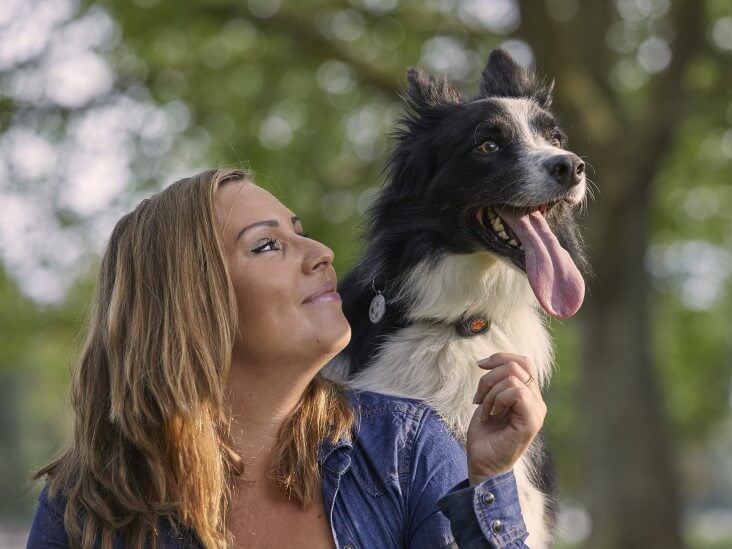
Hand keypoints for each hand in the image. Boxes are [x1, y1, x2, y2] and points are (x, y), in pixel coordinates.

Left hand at [466, 353, 546, 484]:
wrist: (483, 463)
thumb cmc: (485, 435)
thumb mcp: (488, 401)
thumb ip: (497, 382)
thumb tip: (489, 362)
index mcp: (529, 395)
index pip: (523, 361)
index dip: (500, 357)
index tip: (480, 365)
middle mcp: (537, 401)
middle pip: (517, 365)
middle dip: (489, 378)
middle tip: (478, 399)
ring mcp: (537, 411)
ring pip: (512, 378)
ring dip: (489, 392)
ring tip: (485, 411)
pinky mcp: (532, 421)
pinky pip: (515, 392)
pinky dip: (496, 400)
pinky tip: (491, 415)